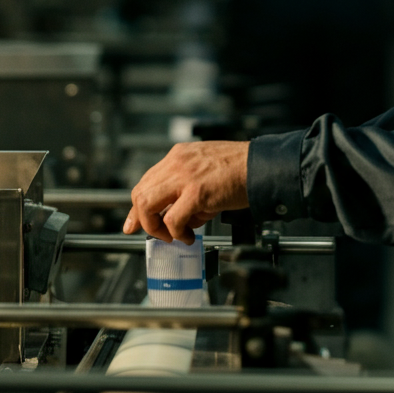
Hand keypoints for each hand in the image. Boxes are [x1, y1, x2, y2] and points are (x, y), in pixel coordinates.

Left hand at [123, 140, 248, 243]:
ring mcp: (184, 176)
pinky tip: (190, 237)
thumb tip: (176, 218)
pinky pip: (172, 219)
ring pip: (146, 205)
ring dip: (155, 227)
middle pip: (139, 193)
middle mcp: (176, 162)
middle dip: (143, 220)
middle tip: (157, 235)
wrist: (260, 166)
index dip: (137, 207)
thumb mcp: (204, 170)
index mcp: (178, 155)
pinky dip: (178, 233)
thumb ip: (186, 189)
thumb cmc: (239, 170)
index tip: (133, 223)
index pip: (146, 181)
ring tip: (173, 235)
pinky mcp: (196, 192)